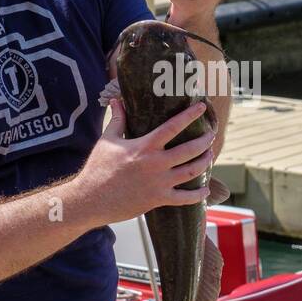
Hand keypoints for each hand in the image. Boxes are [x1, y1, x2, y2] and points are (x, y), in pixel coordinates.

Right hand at [77, 100, 216, 222]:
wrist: (90, 199)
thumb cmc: (97, 168)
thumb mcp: (107, 140)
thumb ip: (117, 120)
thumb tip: (116, 100)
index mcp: (144, 146)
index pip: (173, 127)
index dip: (189, 115)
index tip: (201, 107)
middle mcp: (156, 163)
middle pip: (189, 150)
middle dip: (204, 141)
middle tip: (211, 135)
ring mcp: (159, 183)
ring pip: (192, 172)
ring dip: (204, 162)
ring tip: (209, 155)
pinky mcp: (158, 200)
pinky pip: (185, 198)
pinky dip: (198, 195)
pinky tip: (206, 190)